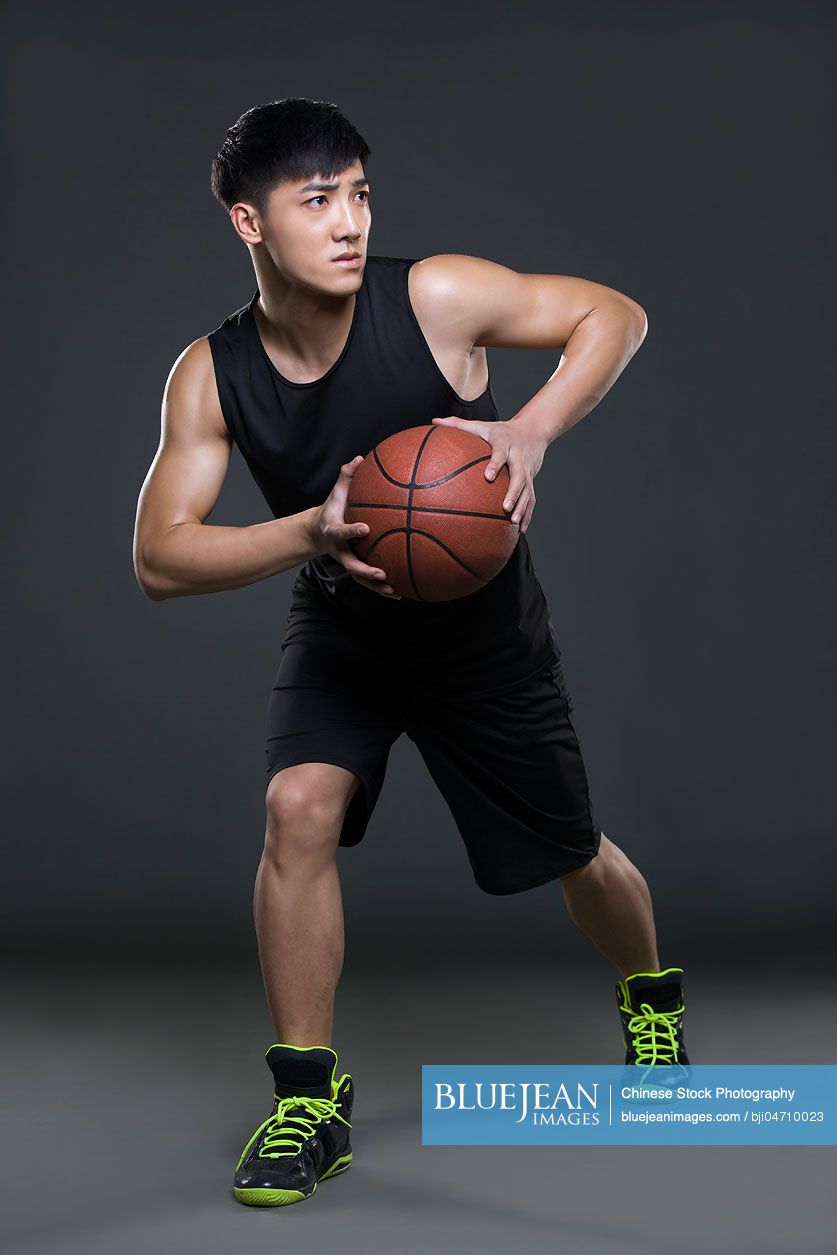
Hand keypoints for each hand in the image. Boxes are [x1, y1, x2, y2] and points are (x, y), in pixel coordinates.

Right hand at [307, 456, 400, 597]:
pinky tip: (401, 594)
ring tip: (394, 592)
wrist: (318, 532)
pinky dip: (383, 589)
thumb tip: (360, 457)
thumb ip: (347, 476)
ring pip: (361, 578)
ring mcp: (347, 561)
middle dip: (365, 571)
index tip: (366, 528)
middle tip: (381, 573)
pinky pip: (369, 581)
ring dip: (376, 587)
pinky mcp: (355, 568)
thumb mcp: (336, 493)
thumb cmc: (333, 509)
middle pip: (351, 565)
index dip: (352, 531)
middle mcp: (340, 550)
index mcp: (334, 531)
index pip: (342, 531)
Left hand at [430, 416, 546, 532]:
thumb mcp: (481, 425)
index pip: (500, 454)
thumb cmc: (501, 431)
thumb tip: (434, 421)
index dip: (496, 464)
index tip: (488, 476)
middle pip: (520, 476)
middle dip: (514, 492)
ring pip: (528, 491)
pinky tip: (520, 529)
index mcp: (505, 444)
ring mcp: (527, 472)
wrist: (532, 431)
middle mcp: (518, 458)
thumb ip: (458, 424)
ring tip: (513, 522)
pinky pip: (531, 499)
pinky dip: (527, 514)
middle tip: (504, 507)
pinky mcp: (532, 481)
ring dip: (522, 507)